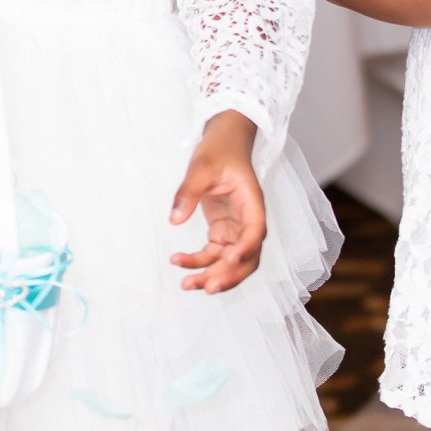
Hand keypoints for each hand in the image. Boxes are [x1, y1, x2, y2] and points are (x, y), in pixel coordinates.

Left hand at [169, 113, 266, 292]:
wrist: (223, 143)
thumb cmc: (218, 151)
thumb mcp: (200, 167)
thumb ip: (187, 193)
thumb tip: (175, 220)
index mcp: (251, 203)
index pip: (255, 231)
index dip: (246, 248)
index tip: (230, 259)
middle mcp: (248, 220)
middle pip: (247, 256)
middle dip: (228, 274)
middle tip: (205, 288)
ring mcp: (236, 228)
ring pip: (231, 261)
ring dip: (212, 275)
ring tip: (186, 285)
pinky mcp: (223, 230)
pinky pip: (215, 254)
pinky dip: (200, 262)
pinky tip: (179, 261)